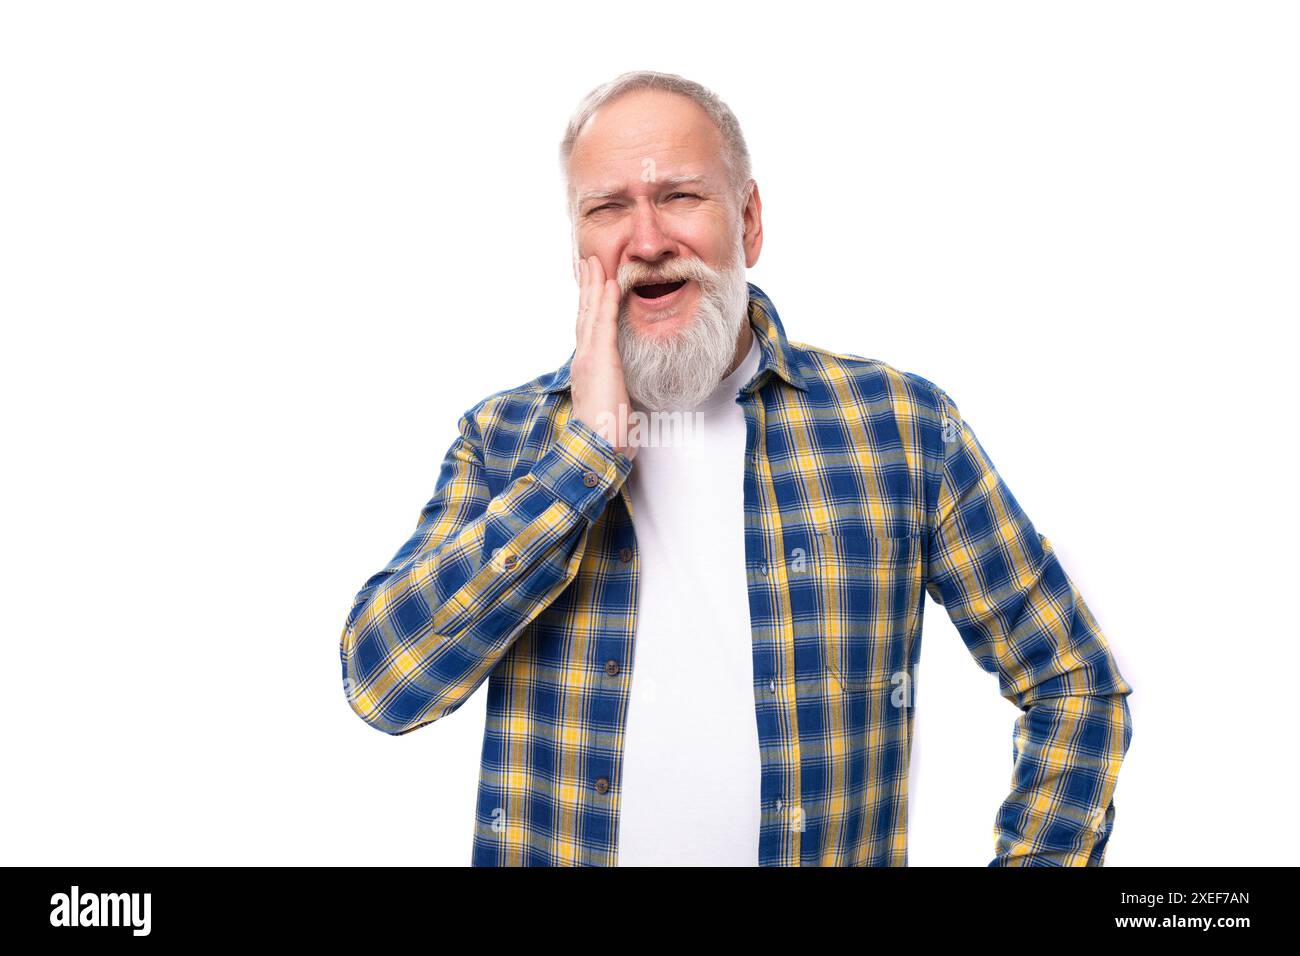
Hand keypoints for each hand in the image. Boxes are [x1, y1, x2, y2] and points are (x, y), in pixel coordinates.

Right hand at [571, 255, 636, 460]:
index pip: (587, 331)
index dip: (588, 306)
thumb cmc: (606, 437)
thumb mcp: (613, 409)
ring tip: (595, 262)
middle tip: (587, 262)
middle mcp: (583, 360)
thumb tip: (625, 396)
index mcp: (587, 370)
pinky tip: (610, 284)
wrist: (597, 448)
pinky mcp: (600, 361)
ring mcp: (589, 358)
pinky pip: (604, 325)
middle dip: (586, 287)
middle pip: (584, 315)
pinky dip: (606, 302)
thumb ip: (616, 394)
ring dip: (594, 285)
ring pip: (591, 314)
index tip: (590, 286)